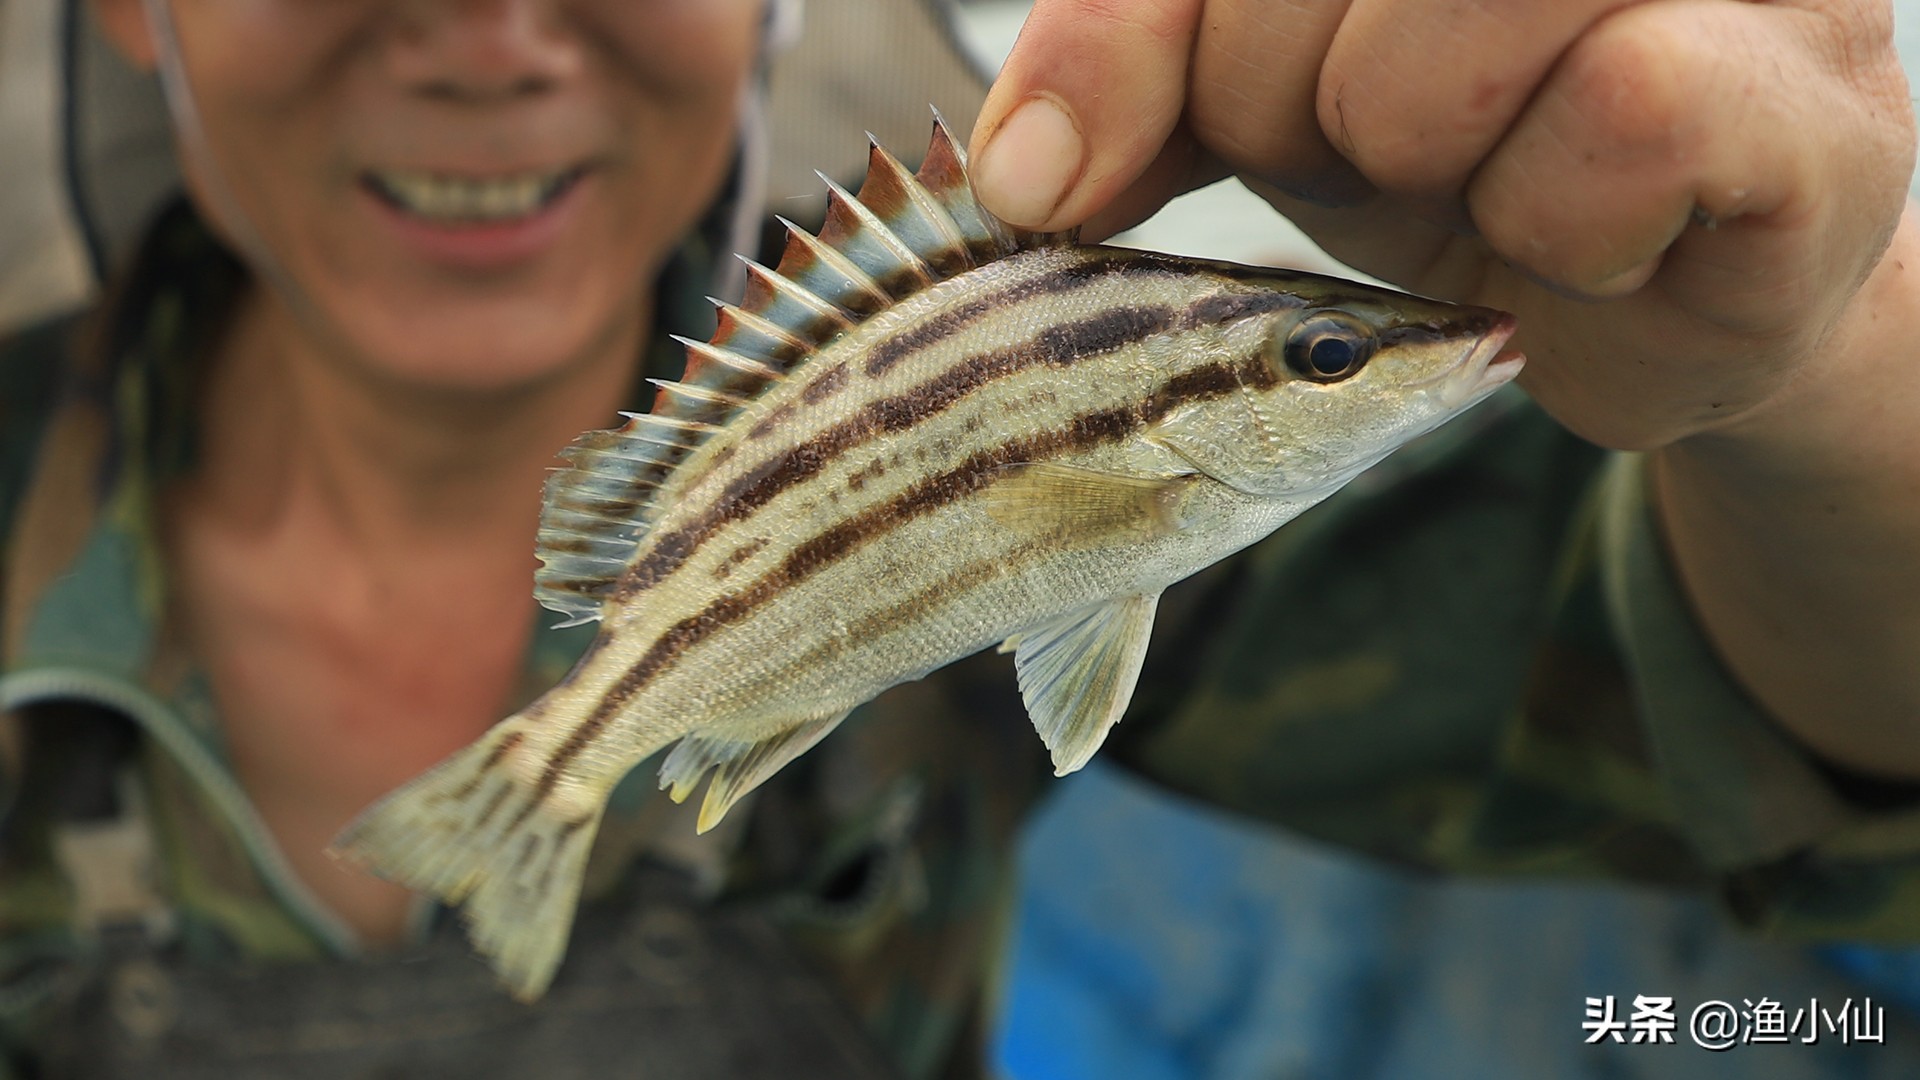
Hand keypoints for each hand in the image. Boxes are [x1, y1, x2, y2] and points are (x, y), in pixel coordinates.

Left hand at [967, 0, 1915, 452]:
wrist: (1658, 284)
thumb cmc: (1462, 141)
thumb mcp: (1257, 81)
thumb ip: (1136, 69)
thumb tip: (1025, 180)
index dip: (1125, 45)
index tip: (1063, 177)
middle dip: (1280, 101)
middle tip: (1377, 147)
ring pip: (1460, 22)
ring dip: (1418, 152)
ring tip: (1481, 176)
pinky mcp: (1806, 91)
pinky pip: (1620, 121)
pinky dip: (1557, 224)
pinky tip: (1588, 238)